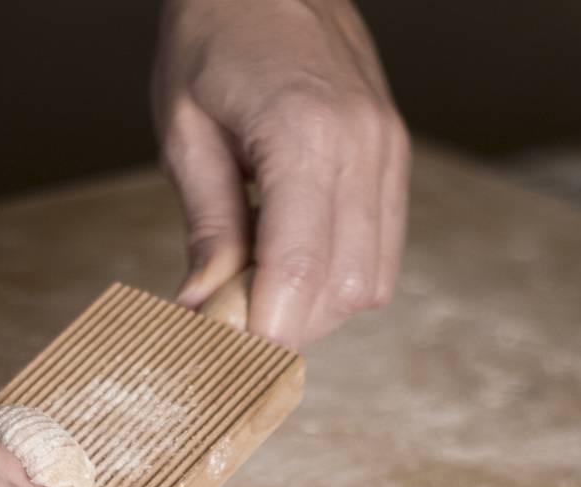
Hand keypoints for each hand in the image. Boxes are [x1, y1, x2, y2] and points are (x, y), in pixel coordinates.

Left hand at [152, 0, 408, 347]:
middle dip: (285, 325)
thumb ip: (208, 225)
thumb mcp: (186, 129)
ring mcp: (387, 152)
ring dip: (315, 308)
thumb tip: (205, 310)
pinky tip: (294, 263)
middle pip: (339, 291)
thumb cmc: (214, 35)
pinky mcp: (395, 158)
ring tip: (260, 288)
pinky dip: (339, 279)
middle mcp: (362, 146)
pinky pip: (381, 255)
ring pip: (368, 283)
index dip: (263, 332)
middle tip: (231, 323)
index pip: (299, 272)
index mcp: (304, 135)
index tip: (225, 357)